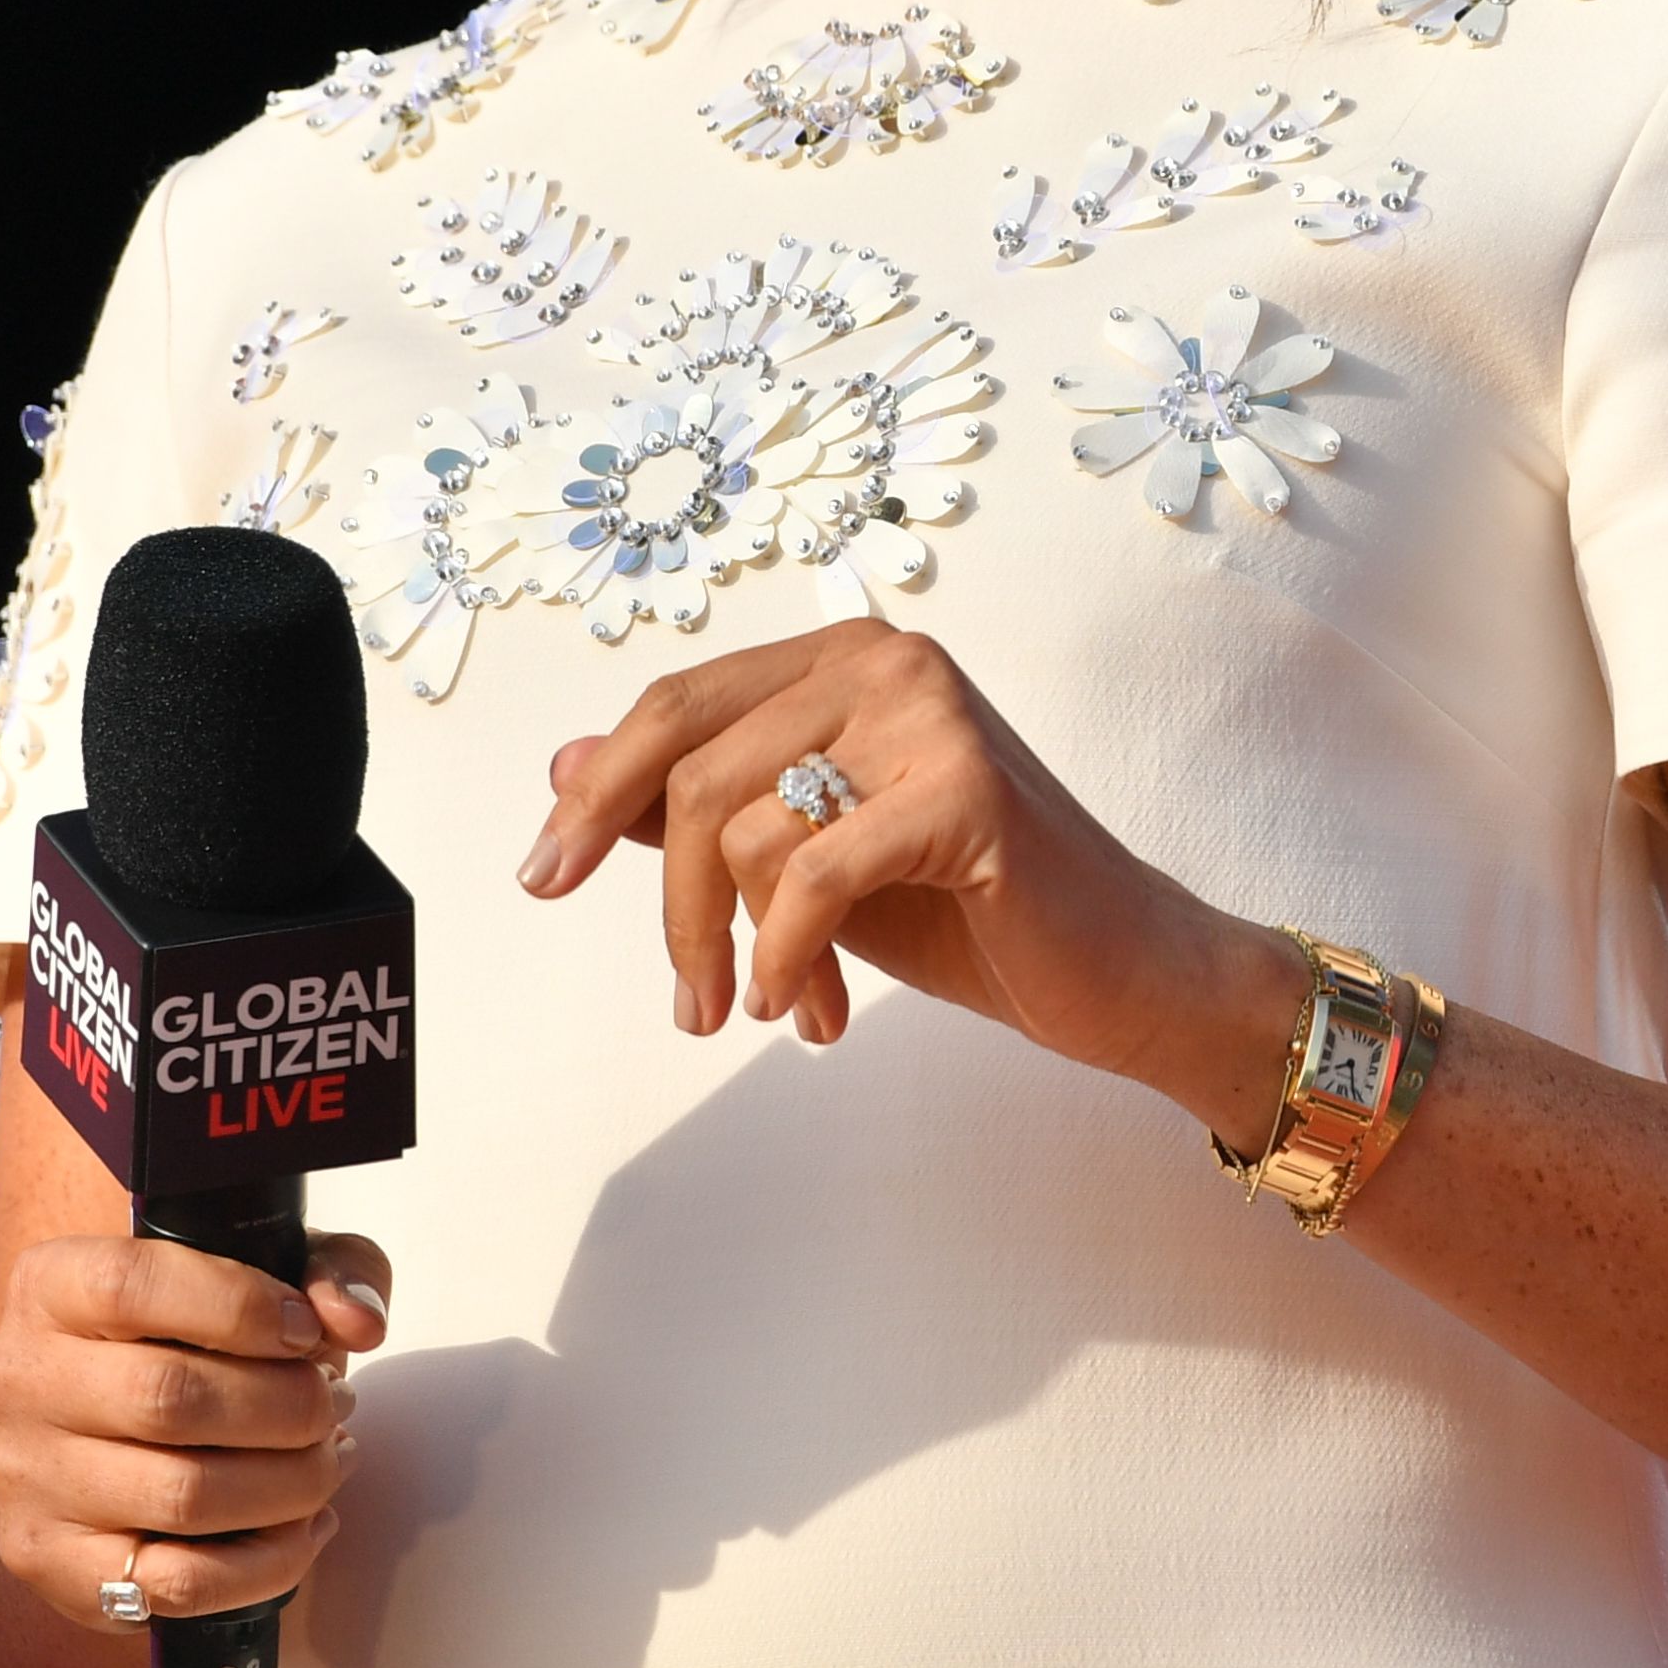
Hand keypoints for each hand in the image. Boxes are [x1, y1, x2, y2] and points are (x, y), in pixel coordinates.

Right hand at [0, 1227, 391, 1630]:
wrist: (81, 1417)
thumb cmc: (181, 1330)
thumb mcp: (252, 1264)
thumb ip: (324, 1266)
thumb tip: (357, 1322)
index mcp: (53, 1284)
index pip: (138, 1287)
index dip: (244, 1309)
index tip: (308, 1332)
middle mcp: (21, 1380)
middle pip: (170, 1399)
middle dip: (285, 1406)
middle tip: (334, 1405)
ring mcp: (28, 1481)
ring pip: (182, 1497)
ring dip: (287, 1484)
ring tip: (329, 1459)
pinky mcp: (52, 1565)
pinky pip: (176, 1585)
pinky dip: (264, 1564)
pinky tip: (304, 1528)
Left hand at [520, 619, 1299, 1140]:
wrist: (1124, 972)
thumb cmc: (969, 909)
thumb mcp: (808, 855)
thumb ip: (699, 805)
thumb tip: (563, 763)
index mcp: (843, 655)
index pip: (675, 704)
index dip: (596, 792)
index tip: (543, 878)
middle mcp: (884, 659)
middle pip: (691, 769)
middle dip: (673, 905)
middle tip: (688, 1005)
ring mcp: (928, 716)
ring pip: (744, 829)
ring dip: (745, 951)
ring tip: (788, 1008)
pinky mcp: (965, 791)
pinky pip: (813, 876)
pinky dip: (788, 958)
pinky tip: (809, 1011)